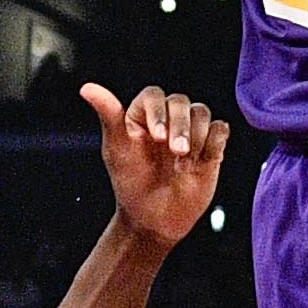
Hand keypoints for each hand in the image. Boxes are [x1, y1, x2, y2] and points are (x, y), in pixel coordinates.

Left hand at [84, 82, 227, 251]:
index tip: (157, 137)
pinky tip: (201, 162)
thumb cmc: (131, 184)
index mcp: (142, 116)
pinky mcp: (210, 147)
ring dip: (197, 136)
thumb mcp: (117, 150)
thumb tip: (86, 88)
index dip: (158, 111)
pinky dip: (214, 142)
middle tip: (177, 152)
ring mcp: (191, 132)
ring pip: (202, 113)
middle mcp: (168, 120)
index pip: (154, 96)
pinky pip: (220, 130)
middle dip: (181, 126)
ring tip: (185, 164)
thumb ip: (109, 116)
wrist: (154, 219)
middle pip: (181, 102)